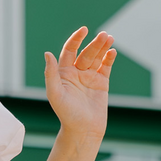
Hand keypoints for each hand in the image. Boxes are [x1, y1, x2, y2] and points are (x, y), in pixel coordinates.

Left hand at [43, 27, 116, 143]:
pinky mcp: (101, 83)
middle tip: (104, 35)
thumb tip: (47, 53)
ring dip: (103, 47)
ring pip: (97, 58)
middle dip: (95, 43)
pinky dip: (109, 59)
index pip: (70, 50)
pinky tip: (112, 52)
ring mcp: (89, 77)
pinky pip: (106, 67)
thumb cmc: (66, 114)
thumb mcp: (55, 93)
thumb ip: (51, 73)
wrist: (83, 130)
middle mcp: (76, 73)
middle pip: (86, 53)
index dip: (76, 39)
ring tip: (109, 38)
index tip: (83, 30)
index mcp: (63, 73)